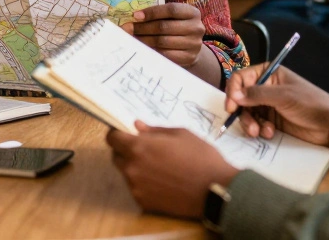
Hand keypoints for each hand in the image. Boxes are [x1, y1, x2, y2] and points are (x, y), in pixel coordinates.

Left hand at [106, 121, 237, 219]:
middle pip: (116, 156)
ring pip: (127, 173)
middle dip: (126, 151)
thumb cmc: (201, 157)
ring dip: (136, 167)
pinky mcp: (144, 203)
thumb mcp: (180, 134)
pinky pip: (137, 188)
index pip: (112, 138)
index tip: (126, 134)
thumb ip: (154, 131)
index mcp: (139, 147)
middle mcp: (132, 168)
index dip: (118, 134)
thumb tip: (137, 126)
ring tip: (159, 167)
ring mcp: (136, 188)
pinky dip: (145, 184)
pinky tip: (163, 182)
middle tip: (147, 150)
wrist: (216, 190)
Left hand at [123, 3, 204, 68]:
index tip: (135, 15)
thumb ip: (157, 15)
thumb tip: (134, 17)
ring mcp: (194, 44)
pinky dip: (152, 51)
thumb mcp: (172, 17)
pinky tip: (142, 48)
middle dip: (143, 27)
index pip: (171, 10)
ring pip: (163, 41)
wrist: (191, 47)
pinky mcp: (189, 58)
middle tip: (128, 28)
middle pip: (164, 27)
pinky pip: (165, 54)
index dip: (152, 12)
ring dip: (144, 40)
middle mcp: (196, 27)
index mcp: (192, 13)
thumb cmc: (176, 27)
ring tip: (132, 39)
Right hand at [224, 63, 328, 160]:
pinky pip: (256, 124)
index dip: (233, 91)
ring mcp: (268, 105)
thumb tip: (234, 95)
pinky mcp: (271, 121)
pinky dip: (259, 130)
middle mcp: (265, 88)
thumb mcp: (283, 96)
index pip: (241, 78)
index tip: (231, 107)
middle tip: (249, 127)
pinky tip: (270, 133)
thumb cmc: (310, 103)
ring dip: (250, 124)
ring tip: (260, 132)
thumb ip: (257, 95)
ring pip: (247, 113)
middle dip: (243, 113)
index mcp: (269, 74)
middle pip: (241, 98)